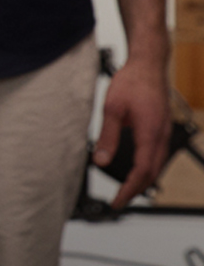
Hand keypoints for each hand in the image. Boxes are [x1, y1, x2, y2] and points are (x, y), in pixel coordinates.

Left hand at [92, 52, 171, 208]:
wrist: (148, 64)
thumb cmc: (131, 82)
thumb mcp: (112, 109)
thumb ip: (107, 137)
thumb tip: (101, 160)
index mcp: (150, 133)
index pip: (142, 171)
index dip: (129, 189)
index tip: (117, 201)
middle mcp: (162, 136)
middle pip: (153, 173)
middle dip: (137, 189)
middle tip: (120, 200)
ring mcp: (166, 132)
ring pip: (158, 165)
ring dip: (144, 180)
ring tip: (126, 189)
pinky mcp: (164, 128)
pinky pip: (159, 155)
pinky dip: (149, 167)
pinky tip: (139, 169)